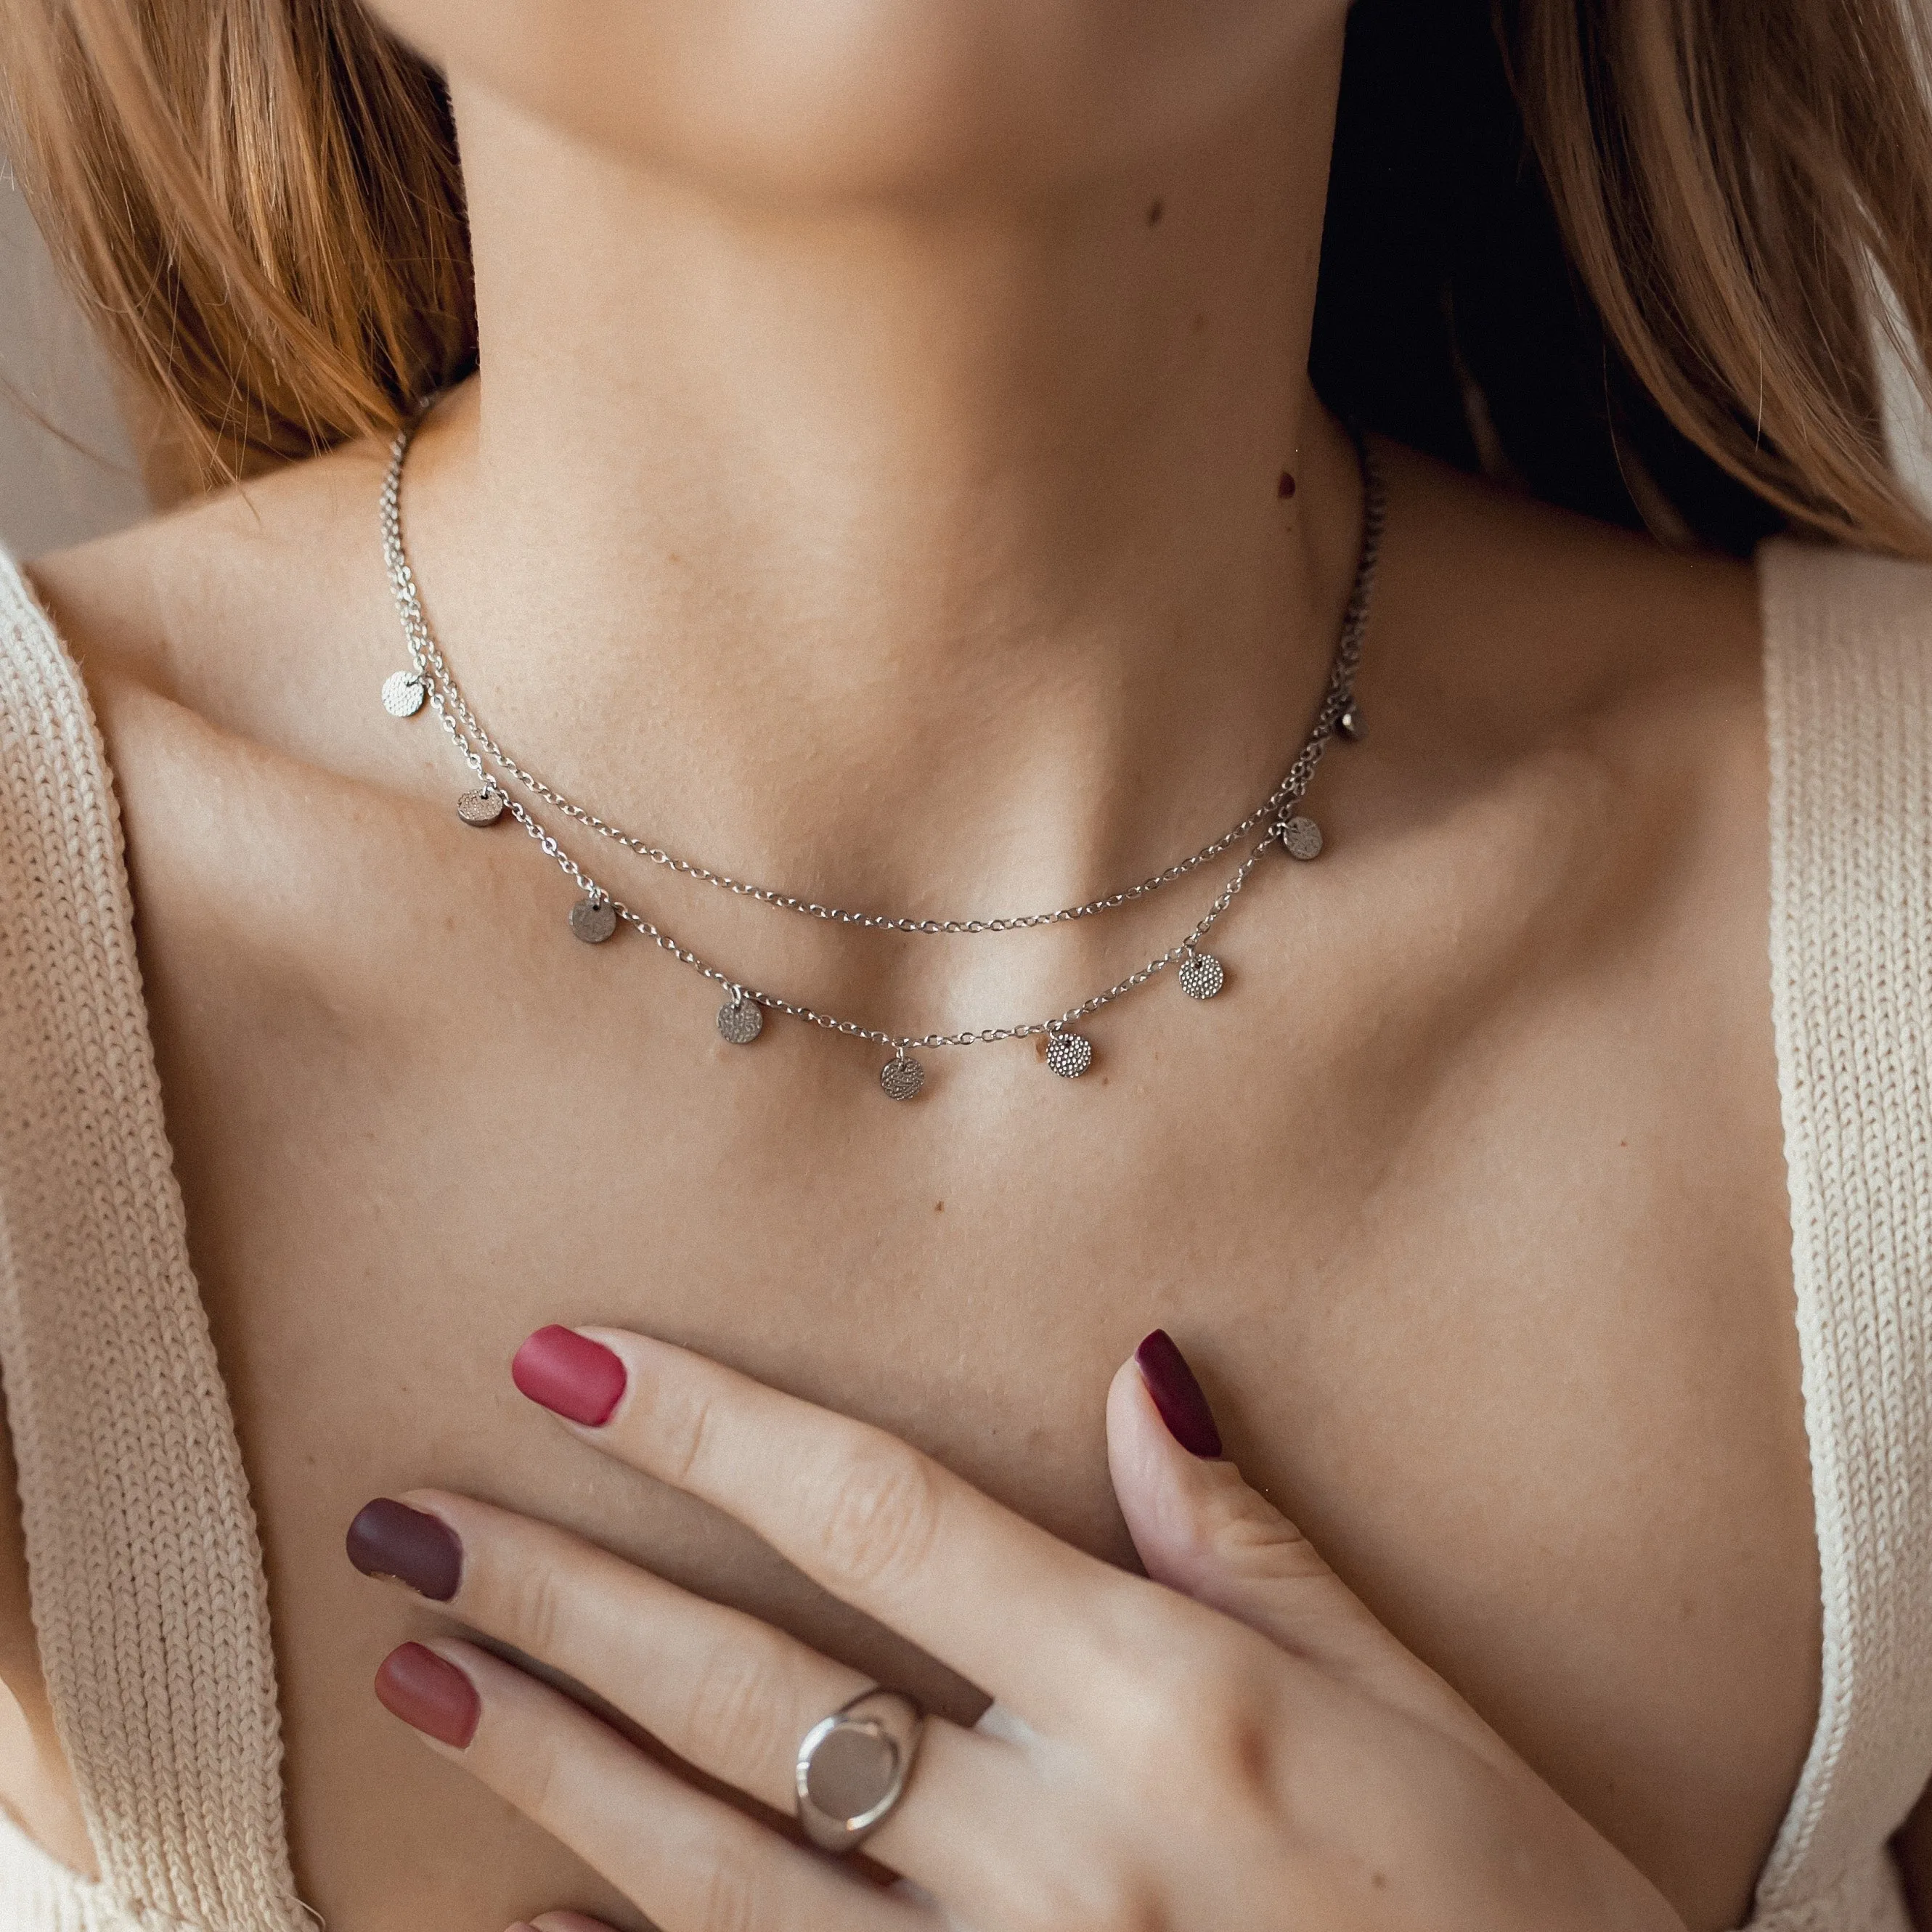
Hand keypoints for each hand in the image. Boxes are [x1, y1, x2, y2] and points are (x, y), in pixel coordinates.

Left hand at [346, 1325, 1684, 1931]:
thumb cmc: (1510, 1908)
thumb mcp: (1410, 1705)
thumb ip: (1247, 1545)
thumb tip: (1140, 1376)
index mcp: (1166, 1701)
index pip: (884, 1521)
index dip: (714, 1428)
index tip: (575, 1361)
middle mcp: (1058, 1839)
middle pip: (759, 1686)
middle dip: (569, 1593)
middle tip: (418, 1520)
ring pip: (720, 1859)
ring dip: (554, 1759)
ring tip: (420, 1677)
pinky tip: (534, 1894)